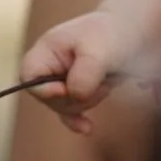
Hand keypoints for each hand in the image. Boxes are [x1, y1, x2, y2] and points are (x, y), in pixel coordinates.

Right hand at [20, 11, 125, 133]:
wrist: (132, 32)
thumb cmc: (113, 35)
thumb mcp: (100, 51)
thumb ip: (85, 73)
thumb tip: (74, 96)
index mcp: (46, 49)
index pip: (29, 77)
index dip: (46, 89)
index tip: (66, 89)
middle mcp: (49, 66)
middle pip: (49, 98)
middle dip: (78, 95)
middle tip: (101, 79)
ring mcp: (60, 80)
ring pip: (66, 106)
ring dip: (90, 98)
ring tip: (107, 79)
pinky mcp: (75, 91)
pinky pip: (71, 113)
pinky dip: (78, 120)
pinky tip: (86, 128)